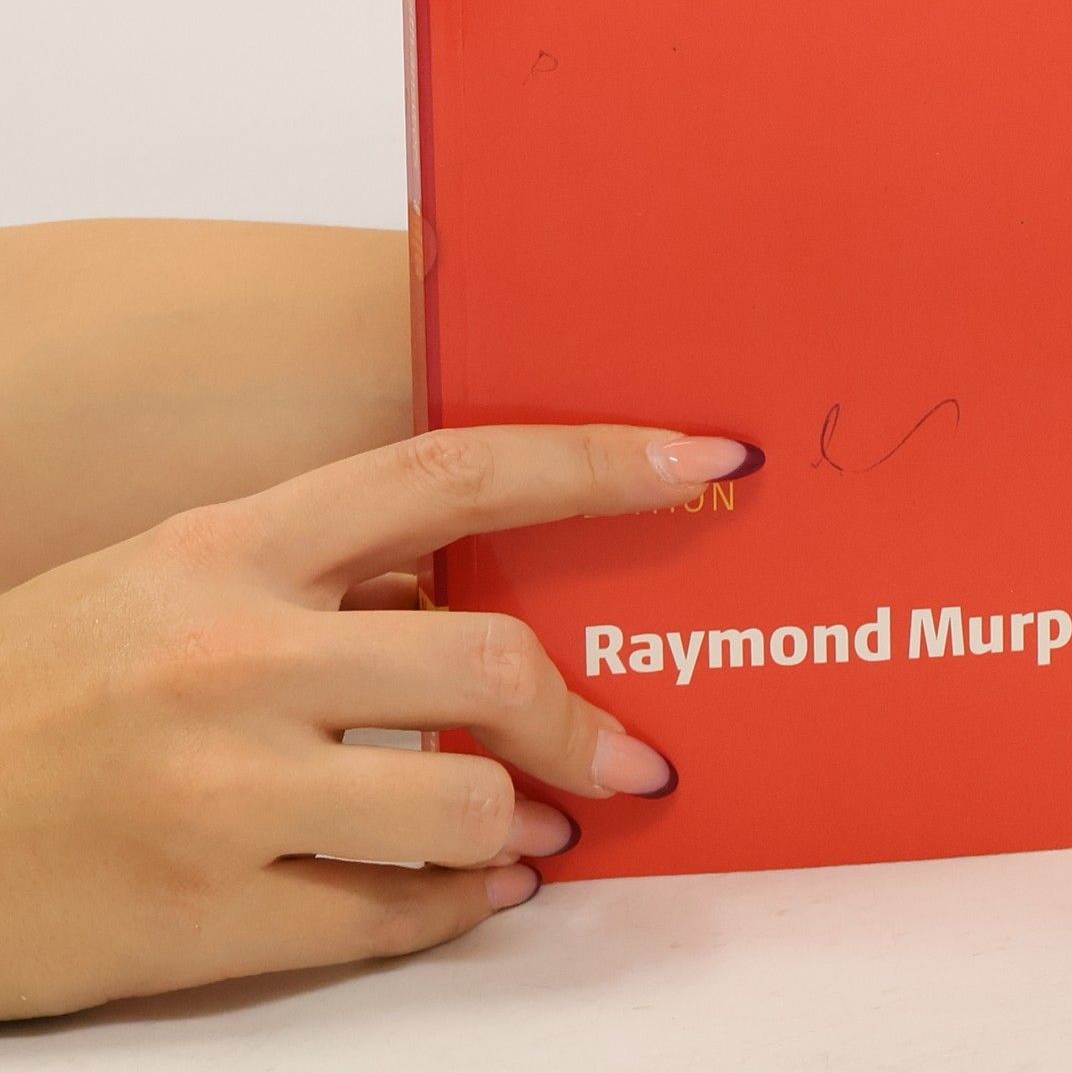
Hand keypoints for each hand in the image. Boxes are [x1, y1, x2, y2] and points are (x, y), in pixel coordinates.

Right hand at [0, 421, 763, 1018]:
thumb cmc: (44, 685)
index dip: (597, 460)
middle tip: (636, 747)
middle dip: (587, 714)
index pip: (455, 474)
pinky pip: (393, 915)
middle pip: (488, 659)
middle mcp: (235, 656)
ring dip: (532, 819)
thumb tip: (475, 588)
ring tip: (547, 822)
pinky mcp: (204, 916)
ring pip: (465, 802)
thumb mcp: (174, 579)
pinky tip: (481, 887)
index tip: (701, 457)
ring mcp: (222, 792)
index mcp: (234, 548)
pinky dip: (464, 904)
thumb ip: (326, 572)